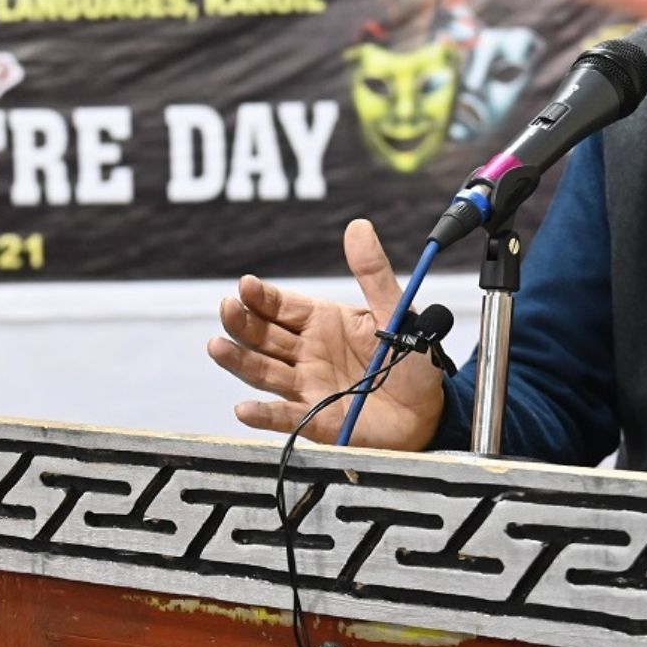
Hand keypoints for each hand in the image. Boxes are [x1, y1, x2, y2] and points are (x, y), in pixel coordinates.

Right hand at [209, 219, 445, 449]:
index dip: (261, 296)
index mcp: (322, 322)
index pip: (281, 306)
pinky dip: (264, 415)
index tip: (245, 285)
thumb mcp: (394, 311)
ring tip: (217, 346)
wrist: (429, 410)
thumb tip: (358, 227)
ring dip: (239, 360)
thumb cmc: (410, 359)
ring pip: (264, 371)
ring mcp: (308, 386)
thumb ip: (373, 273)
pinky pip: (286, 417)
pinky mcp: (316, 420)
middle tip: (228, 307)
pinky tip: (245, 409)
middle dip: (243, 322)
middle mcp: (307, 353)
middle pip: (264, 336)